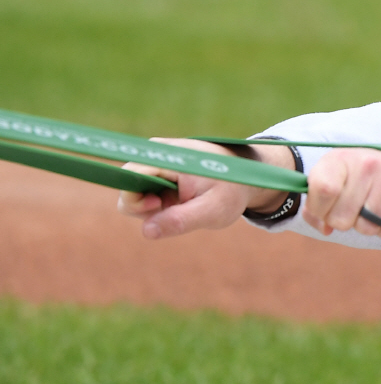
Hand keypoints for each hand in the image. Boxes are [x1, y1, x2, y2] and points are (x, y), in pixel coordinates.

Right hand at [117, 138, 291, 238]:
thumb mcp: (213, 210)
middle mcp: (158, 152)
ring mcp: (158, 160)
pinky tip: (183, 202)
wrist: (249, 176)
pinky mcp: (161, 169)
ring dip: (155, 205)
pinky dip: (161, 202)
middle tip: (177, 210)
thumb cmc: (233, 190)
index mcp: (168, 156)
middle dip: (144, 206)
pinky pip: (147, 191)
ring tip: (185, 205)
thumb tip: (147, 231)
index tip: (156, 206)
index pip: (130, 175)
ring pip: (136, 190)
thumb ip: (180, 220)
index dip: (135, 199)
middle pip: (128, 185)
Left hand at [303, 139, 380, 239]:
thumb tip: (325, 228)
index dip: (318, 209)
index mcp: (340, 158)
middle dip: (343, 221)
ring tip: (371, 207)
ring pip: (366, 228)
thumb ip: (316, 203)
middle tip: (353, 207)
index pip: (322, 190)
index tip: (324, 208)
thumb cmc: (357, 177)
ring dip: (366, 225)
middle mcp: (366, 164)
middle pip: (341, 219)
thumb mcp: (332, 178)